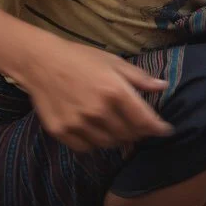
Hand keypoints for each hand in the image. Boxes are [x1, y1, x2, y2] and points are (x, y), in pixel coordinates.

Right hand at [11, 37, 170, 151]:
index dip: (158, 128)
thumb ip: (139, 78)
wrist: (40, 61)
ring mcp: (78, 123)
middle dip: (139, 133)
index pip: (144, 120)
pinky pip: (86, 147)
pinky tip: (97, 132)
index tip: (165, 131)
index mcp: (114, 91)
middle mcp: (98, 111)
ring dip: (119, 139)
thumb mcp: (113, 62)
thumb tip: (163, 87)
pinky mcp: (62, 131)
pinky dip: (95, 143)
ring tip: (119, 129)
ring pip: (108, 144)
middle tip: (139, 128)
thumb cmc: (80, 58)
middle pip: (128, 134)